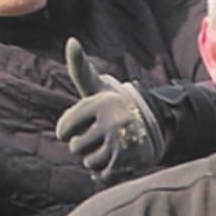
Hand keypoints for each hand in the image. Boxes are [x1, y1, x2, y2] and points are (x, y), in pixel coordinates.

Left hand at [56, 38, 164, 185]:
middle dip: (86, 145)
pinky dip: (107, 171)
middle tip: (103, 134)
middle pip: (76, 148)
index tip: (87, 122)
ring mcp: (122, 142)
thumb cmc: (113, 106)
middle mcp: (112, 120)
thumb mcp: (97, 87)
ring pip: (89, 163)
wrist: (153, 125)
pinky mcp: (130, 161)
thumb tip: (71, 41)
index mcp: (100, 102)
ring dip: (97, 158)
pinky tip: (118, 158)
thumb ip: (80, 67)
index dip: (70, 131)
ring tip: (112, 144)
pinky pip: (102, 175)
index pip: (63, 130)